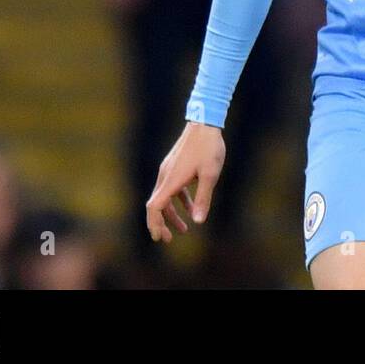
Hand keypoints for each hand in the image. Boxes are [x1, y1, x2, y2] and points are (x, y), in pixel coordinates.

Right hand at [145, 121, 225, 242]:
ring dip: (172, 214)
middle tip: (168, 240)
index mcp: (171, 180)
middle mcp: (165, 176)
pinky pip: (173, 188)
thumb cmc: (209, 148)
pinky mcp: (175, 165)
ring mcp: (169, 170)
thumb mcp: (210, 175)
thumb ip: (203, 198)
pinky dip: (179, 201)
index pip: (154, 207)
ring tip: (184, 228)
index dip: (154, 224)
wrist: (204, 123)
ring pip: (165, 197)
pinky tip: (192, 207)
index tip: (159, 238)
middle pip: (157, 205)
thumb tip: (199, 221)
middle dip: (161, 224)